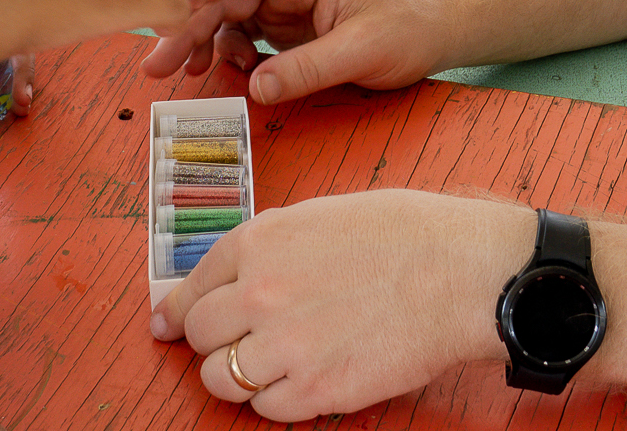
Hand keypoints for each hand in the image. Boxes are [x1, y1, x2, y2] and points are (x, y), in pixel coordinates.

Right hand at [141, 0, 447, 103]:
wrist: (434, 30)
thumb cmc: (407, 27)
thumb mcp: (363, 50)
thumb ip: (309, 68)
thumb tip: (256, 88)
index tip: (171, 19)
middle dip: (188, 26)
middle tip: (157, 63)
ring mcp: (284, 4)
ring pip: (226, 16)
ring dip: (201, 41)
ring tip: (182, 74)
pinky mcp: (285, 27)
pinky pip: (243, 36)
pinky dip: (226, 54)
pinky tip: (223, 74)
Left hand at [150, 190, 530, 421]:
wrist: (459, 273)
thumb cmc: (404, 235)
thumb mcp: (319, 216)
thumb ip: (268, 248)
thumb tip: (232, 278)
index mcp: (258, 242)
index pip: (191, 287)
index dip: (178, 310)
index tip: (167, 325)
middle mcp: (258, 293)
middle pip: (197, 336)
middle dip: (211, 341)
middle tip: (237, 342)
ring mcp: (283, 346)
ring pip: (219, 380)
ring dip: (236, 375)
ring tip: (270, 364)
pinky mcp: (314, 391)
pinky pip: (264, 410)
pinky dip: (276, 400)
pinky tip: (302, 379)